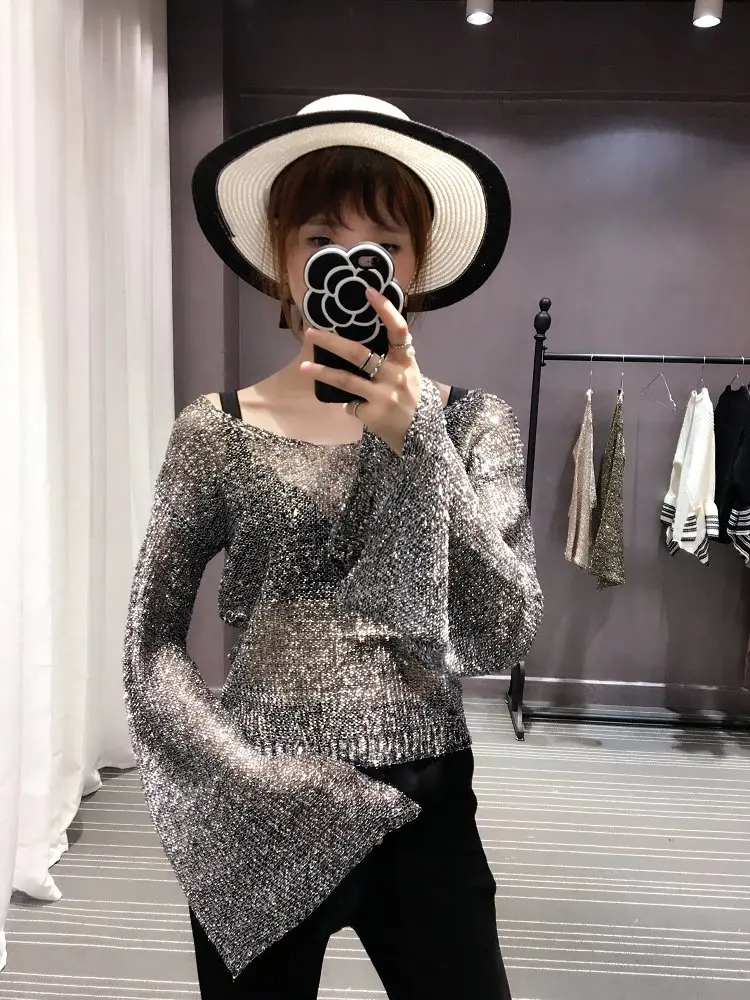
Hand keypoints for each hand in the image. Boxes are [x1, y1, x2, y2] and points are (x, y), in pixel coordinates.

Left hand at [300, 287, 421, 456]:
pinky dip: (348, 404)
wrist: (421, 436)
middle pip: (359, 353)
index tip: (368, 291)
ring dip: (322, 372)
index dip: (385, 309)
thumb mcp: (408, 374)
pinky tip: (350, 406)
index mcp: (406, 360)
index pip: (399, 329)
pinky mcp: (373, 414)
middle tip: (310, 332)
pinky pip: (350, 404)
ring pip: (346, 380)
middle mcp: (395, 375)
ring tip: (304, 367)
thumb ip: (391, 359)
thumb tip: (355, 344)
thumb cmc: (411, 398)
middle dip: (331, 341)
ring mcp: (383, 395)